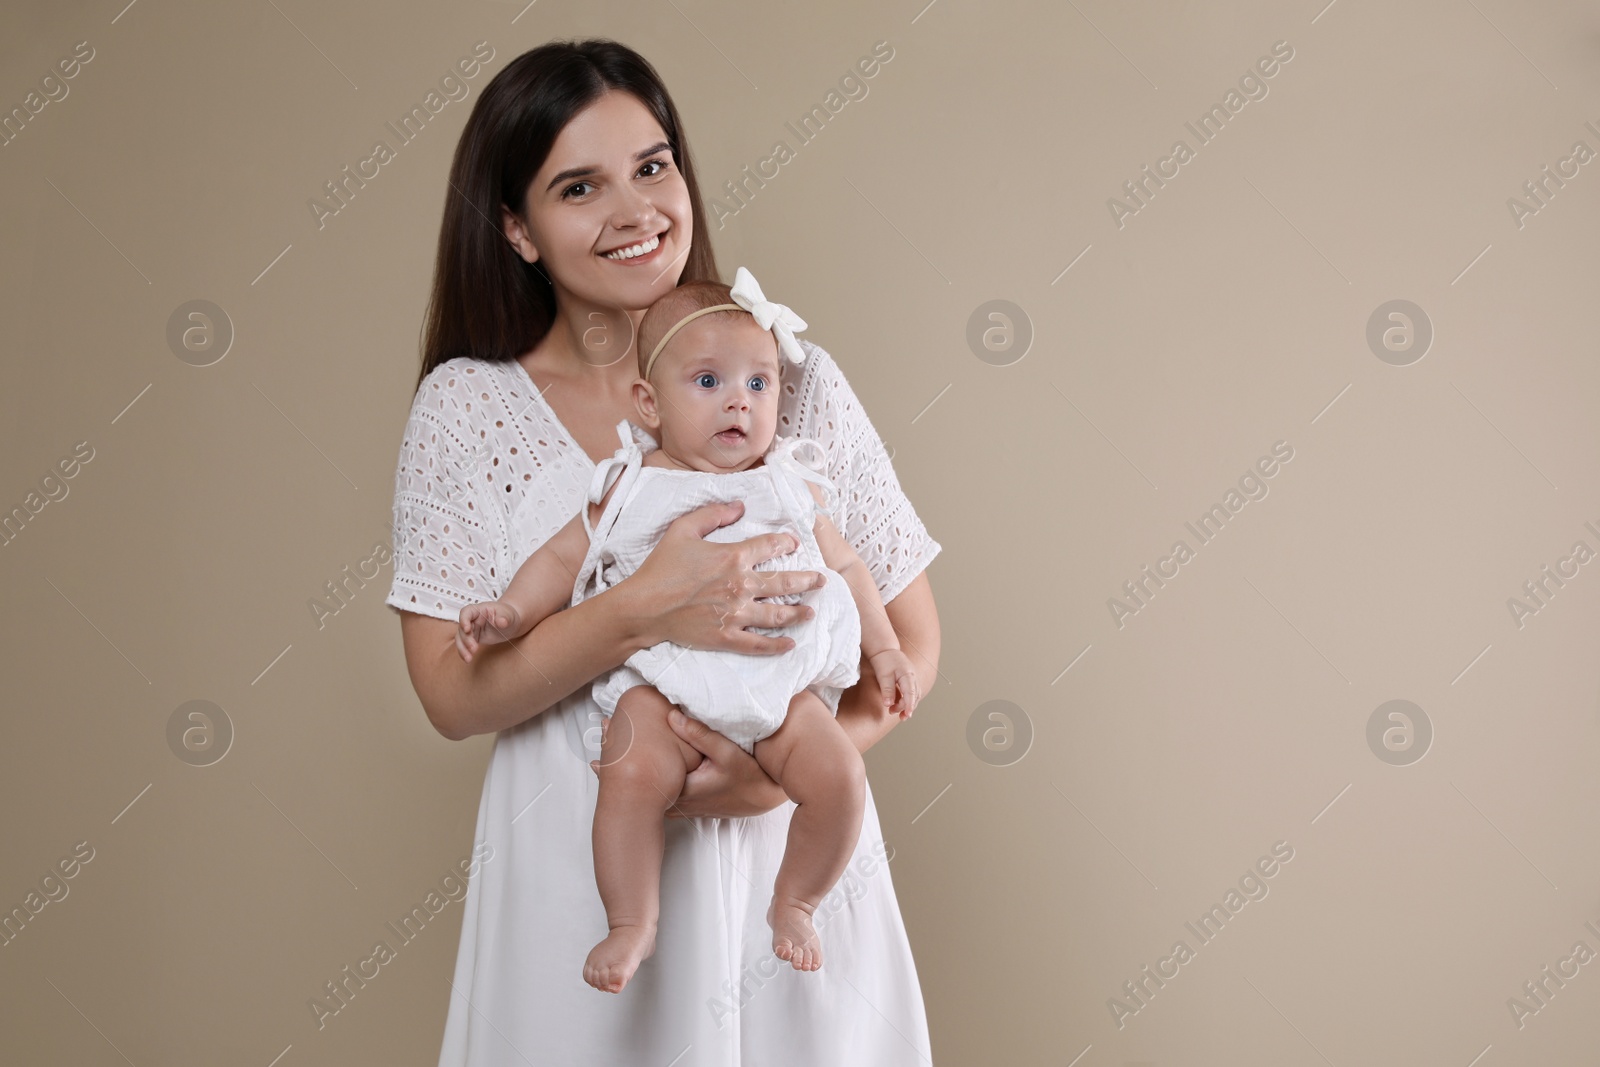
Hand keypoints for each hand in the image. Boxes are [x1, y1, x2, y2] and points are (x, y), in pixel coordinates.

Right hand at [455, 601, 522, 662]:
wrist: (511, 624)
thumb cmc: (508, 616)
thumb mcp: (508, 615)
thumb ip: (504, 618)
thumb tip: (501, 622)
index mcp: (479, 610)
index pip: (466, 612)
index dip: (464, 620)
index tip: (467, 629)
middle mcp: (472, 619)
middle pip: (462, 628)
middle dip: (466, 639)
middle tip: (474, 648)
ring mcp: (472, 629)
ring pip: (461, 638)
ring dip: (463, 648)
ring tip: (469, 658)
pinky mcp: (473, 638)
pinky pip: (465, 645)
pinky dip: (465, 652)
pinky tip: (468, 659)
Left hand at [586, 707, 786, 817]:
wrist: (766, 797)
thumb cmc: (751, 775)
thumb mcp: (729, 753)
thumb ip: (701, 734)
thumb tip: (672, 715)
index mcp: (683, 788)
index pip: (643, 779)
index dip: (620, 765)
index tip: (600, 751)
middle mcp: (679, 799)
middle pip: (641, 788)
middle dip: (618, 771)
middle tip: (594, 757)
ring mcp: (684, 802)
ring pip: (649, 791)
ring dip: (632, 776)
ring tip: (608, 761)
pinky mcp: (690, 800)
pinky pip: (660, 791)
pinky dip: (647, 780)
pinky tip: (640, 769)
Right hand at [624, 500, 823, 655]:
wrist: (643, 607)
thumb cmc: (661, 567)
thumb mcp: (682, 529)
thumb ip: (713, 514)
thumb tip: (739, 506)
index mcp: (733, 557)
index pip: (770, 547)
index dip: (786, 543)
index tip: (793, 544)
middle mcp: (741, 586)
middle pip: (784, 583)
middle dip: (807, 581)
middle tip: (821, 581)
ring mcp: (736, 614)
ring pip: (777, 615)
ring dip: (798, 612)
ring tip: (812, 612)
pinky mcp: (726, 637)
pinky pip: (759, 644)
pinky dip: (777, 645)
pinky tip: (790, 644)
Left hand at [868, 649, 920, 718]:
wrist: (885, 650)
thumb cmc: (884, 660)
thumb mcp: (883, 675)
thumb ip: (887, 690)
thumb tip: (888, 704)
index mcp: (908, 675)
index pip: (911, 694)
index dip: (909, 706)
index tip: (907, 715)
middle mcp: (913, 678)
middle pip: (914, 697)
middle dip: (907, 708)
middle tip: (895, 714)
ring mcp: (912, 679)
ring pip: (914, 696)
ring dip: (906, 705)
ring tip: (895, 712)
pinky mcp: (909, 681)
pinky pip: (911, 693)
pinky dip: (906, 700)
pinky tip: (898, 706)